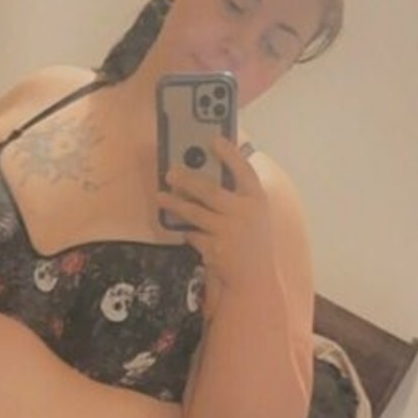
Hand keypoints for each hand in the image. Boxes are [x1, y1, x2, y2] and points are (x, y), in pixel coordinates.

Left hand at [157, 138, 276, 292]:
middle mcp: (245, 213)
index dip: (230, 154)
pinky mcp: (215, 249)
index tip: (213, 140)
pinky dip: (186, 230)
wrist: (255, 277)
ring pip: (195, 213)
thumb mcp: (254, 214)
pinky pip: (193, 234)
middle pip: (210, 191)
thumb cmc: (251, 241)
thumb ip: (237, 197)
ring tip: (160, 197)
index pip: (244, 170)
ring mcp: (229, 232)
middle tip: (170, 173)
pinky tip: (182, 228)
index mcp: (257, 200)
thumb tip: (206, 175)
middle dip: (187, 180)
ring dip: (175, 204)